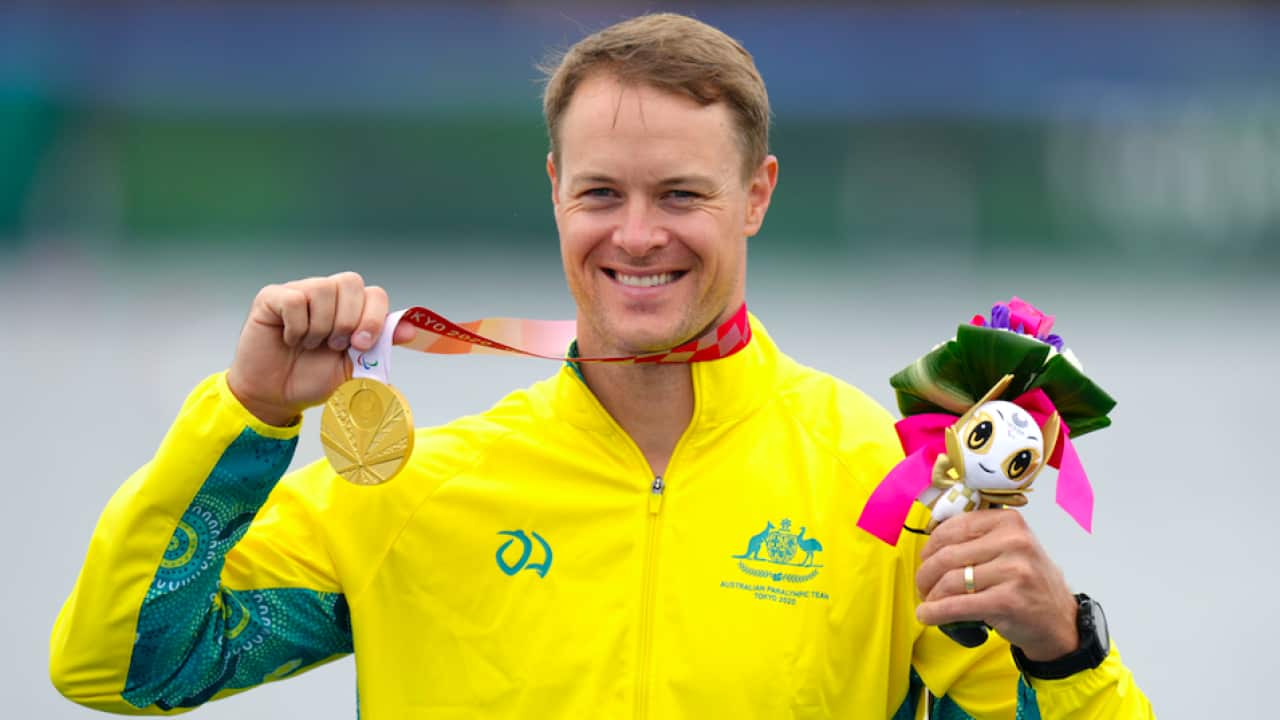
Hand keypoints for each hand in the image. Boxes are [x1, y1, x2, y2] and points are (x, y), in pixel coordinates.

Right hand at [226, 272, 415, 425]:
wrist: (277, 396)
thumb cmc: (313, 379)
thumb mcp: (354, 369)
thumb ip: (379, 348)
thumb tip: (409, 329)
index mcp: (351, 309)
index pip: (375, 294)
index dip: (373, 318)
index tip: (361, 346)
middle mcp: (328, 295)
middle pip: (351, 282)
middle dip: (348, 320)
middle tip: (335, 346)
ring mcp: (300, 292)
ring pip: (322, 289)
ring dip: (320, 326)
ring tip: (310, 344)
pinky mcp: (272, 297)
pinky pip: (294, 299)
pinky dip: (296, 326)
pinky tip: (290, 338)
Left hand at [915, 509, 1078, 660]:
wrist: (1059, 621)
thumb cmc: (1027, 584)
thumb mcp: (1010, 548)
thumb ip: (977, 538)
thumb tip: (930, 539)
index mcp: (1010, 522)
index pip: (955, 527)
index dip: (931, 545)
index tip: (925, 558)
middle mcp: (1015, 542)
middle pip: (948, 555)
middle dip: (926, 573)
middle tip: (923, 585)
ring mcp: (1014, 572)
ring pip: (950, 581)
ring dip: (930, 595)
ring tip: (928, 602)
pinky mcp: (1008, 601)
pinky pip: (957, 605)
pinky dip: (935, 612)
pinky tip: (927, 615)